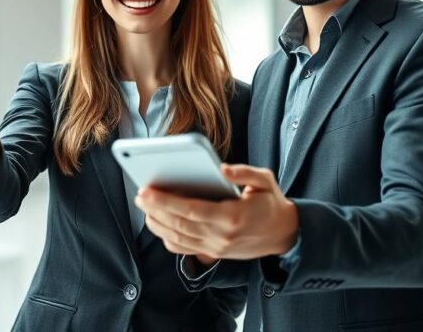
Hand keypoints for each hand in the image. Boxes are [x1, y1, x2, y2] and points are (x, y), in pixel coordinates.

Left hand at [135, 164, 298, 260]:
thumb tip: (221, 168)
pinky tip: (158, 223)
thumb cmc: (271, 202)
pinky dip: (167, 238)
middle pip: (179, 224)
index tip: (147, 190)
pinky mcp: (213, 253)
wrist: (283, 234)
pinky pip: (184, 249)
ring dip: (157, 223)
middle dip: (155, 210)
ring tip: (144, 207)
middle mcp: (221, 236)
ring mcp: (216, 248)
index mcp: (232, 217)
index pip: (191, 210)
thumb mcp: (265, 180)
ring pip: (178, 238)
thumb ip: (244, 172)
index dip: (165, 201)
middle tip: (139, 194)